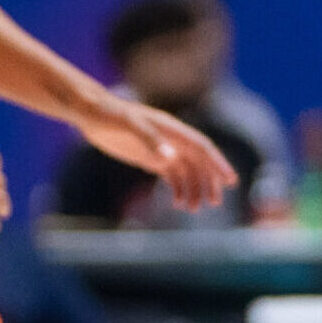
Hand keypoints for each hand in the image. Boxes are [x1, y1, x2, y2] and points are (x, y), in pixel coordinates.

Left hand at [73, 95, 236, 212]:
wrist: (90, 113)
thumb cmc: (109, 114)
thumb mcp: (129, 125)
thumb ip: (149, 140)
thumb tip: (171, 158)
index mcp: (172, 129)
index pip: (202, 148)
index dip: (218, 163)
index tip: (230, 180)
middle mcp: (171, 139)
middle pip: (198, 163)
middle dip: (209, 181)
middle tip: (215, 202)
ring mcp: (161, 149)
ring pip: (186, 171)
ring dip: (194, 189)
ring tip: (194, 209)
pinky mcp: (148, 157)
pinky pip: (171, 175)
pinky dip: (178, 189)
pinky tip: (179, 203)